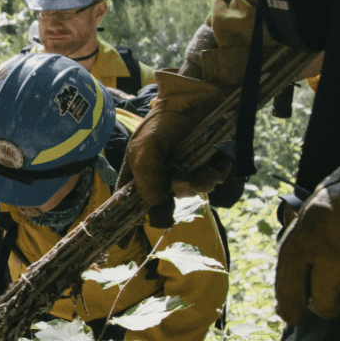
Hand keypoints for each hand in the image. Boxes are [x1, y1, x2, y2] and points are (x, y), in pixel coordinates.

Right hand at [120, 71, 233, 226]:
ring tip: (205, 171)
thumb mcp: (146, 149)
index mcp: (139, 168)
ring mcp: (186, 168)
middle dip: (174, 196)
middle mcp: (162, 171)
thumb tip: (153, 211)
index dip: (125, 222)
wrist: (205, 96)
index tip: (123, 243)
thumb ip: (146, 180)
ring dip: (199, 185)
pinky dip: (215, 175)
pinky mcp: (208, 164)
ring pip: (191, 192)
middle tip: (181, 181)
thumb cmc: (167, 118)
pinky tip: (216, 164)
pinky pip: (212, 181)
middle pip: (164, 201)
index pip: (128, 201)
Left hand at [276, 108, 339, 323]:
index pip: (288, 285)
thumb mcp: (324, 200)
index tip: (292, 315)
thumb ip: (306, 232)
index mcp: (308, 235)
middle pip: (324, 305)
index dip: (289, 305)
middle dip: (328, 301)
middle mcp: (335, 260)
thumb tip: (292, 262)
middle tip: (338, 289)